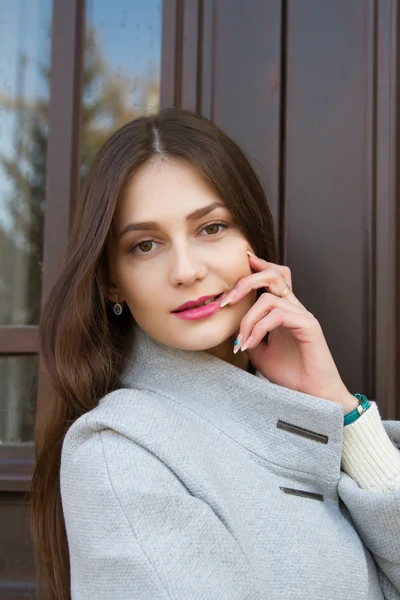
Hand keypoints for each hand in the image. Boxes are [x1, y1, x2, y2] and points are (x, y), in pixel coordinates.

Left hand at [222, 252, 357, 412]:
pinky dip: (259, 328)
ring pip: (269, 298)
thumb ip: (248, 335)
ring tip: (241, 341)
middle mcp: (295, 308)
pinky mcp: (309, 326)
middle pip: (275, 274)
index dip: (258, 266)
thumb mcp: (260, 353)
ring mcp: (303, 315)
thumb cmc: (291, 376)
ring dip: (247, 318)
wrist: (313, 398)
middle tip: (227, 302)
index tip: (240, 262)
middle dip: (246, 282)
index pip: (274, 277)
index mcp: (284, 311)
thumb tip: (231, 326)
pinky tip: (251, 345)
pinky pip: (278, 315)